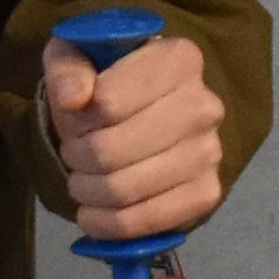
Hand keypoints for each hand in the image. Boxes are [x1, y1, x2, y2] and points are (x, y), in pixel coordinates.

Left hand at [44, 27, 226, 240]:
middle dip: (77, 157)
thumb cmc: (106, 78)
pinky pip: (147, 221)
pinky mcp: (208, 192)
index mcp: (178, 59)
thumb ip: (68, 68)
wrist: (141, 112)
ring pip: (124, 189)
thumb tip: (73, 99)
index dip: (76, 118)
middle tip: (73, 153)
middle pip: (111, 150)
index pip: (108, 103)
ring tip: (83, 179)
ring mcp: (210, 152)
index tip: (74, 115)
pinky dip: (108, 224)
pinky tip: (94, 213)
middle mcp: (204, 104)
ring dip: (87, 191)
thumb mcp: (76, 54)